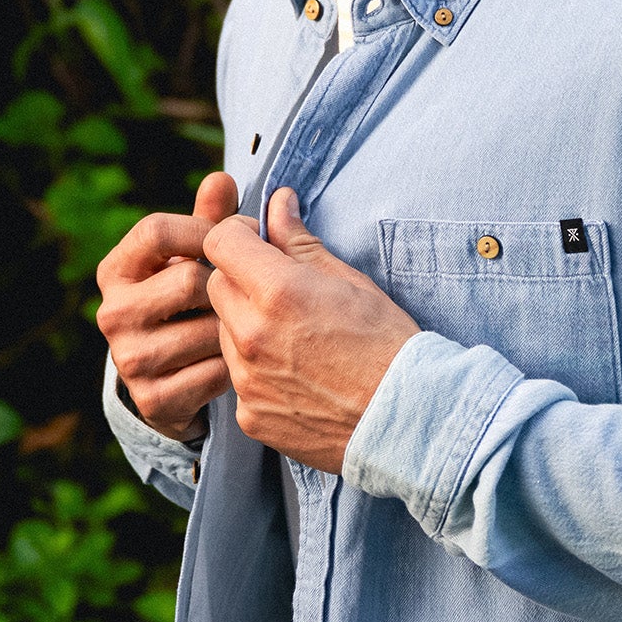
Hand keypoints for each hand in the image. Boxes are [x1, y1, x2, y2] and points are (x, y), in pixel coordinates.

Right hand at [96, 170, 238, 440]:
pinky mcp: (153, 400)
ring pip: (207, 328)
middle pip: (188, 280)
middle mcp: (112, 314)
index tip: (236, 234)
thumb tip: (221, 179)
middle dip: (226, 283)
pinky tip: (236, 360)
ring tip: (242, 323)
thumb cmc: (188, 297)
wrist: (171, 377)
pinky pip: (215, 372)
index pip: (156, 229)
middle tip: (247, 288)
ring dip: (235, 326)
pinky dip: (236, 365)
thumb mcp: (192, 255)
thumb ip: (208, 218)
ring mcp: (129, 360)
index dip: (203, 228)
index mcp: (114, 270)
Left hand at [203, 187, 418, 473]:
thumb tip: (278, 202)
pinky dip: (256, 368)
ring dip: (245, 323)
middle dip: (240, 276)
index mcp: (277, 292)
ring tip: (293, 334)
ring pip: (224, 332)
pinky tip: (295, 372)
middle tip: (279, 287)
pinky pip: (238, 377)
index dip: (239, 234)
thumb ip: (299, 240)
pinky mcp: (250, 416)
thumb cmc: (385, 343)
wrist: (405, 420)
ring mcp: (248, 381)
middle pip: (216, 285)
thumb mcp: (347, 279)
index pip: (220, 242)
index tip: (260, 242)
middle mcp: (252, 336)